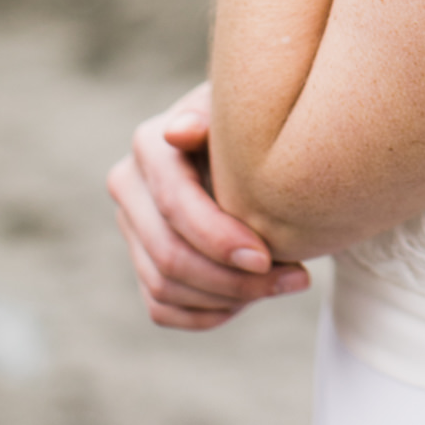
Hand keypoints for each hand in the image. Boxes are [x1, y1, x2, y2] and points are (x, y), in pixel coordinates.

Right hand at [107, 82, 310, 330]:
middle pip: (168, 256)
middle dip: (232, 279)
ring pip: (164, 288)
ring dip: (229, 298)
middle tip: (295, 279)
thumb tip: (179, 132)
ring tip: (287, 283)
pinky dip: (209, 313)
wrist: (248, 143)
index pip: (174, 204)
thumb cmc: (253, 122)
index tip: (268, 257)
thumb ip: (212, 119)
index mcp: (149, 145)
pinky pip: (163, 309)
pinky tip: (252, 299)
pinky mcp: (141, 260)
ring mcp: (132, 228)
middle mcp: (130, 187)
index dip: (219, 238)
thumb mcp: (242, 110)